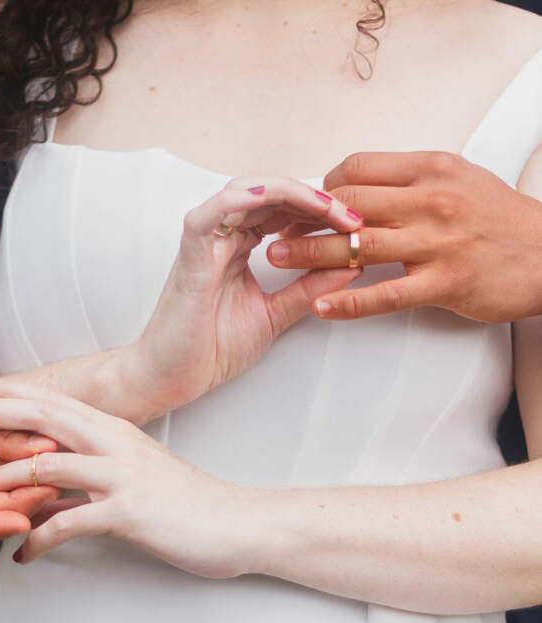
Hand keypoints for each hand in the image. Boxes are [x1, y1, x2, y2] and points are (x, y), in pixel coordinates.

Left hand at [0, 379, 260, 574]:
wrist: (234, 521)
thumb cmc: (184, 499)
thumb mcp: (134, 474)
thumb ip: (91, 474)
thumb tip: (46, 489)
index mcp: (117, 430)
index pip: (57, 401)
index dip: (14, 391)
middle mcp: (116, 443)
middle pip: (45, 417)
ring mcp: (122, 475)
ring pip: (48, 465)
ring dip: (3, 479)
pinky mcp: (128, 511)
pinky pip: (69, 523)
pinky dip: (39, 539)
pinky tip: (21, 554)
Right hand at [126, 176, 361, 417]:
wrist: (169, 378)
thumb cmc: (210, 348)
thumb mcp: (273, 315)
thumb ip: (307, 289)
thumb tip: (351, 267)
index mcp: (238, 247)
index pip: (282, 211)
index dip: (320, 211)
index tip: (357, 225)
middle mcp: (221, 238)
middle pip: (268, 195)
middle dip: (313, 199)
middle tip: (352, 215)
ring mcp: (203, 245)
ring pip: (242, 193)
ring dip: (287, 194)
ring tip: (326, 206)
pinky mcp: (188, 259)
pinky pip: (208, 217)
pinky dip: (236, 201)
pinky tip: (269, 198)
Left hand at [266, 151, 541, 321]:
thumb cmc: (496, 217)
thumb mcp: (455, 179)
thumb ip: (406, 180)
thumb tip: (353, 186)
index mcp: (431, 169)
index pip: (358, 168)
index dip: (323, 187)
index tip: (305, 205)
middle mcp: (431, 200)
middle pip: (349, 204)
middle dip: (305, 218)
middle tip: (276, 230)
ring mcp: (438, 243)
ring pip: (360, 246)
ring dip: (311, 253)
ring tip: (278, 258)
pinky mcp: (445, 282)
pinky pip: (386, 294)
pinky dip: (349, 301)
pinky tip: (321, 305)